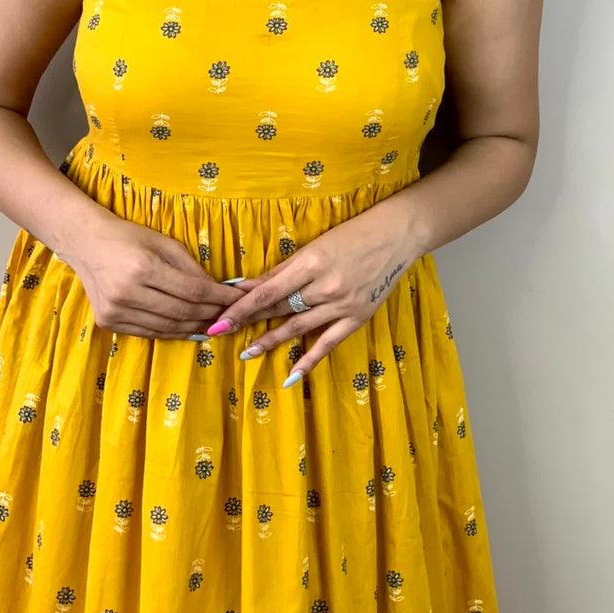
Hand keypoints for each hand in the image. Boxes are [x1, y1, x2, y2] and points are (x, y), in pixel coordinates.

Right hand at [69, 217, 247, 339]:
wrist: (86, 244)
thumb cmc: (129, 238)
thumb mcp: (165, 243)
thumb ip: (192, 268)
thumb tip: (219, 290)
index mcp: (143, 267)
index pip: (192, 290)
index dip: (218, 297)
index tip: (236, 298)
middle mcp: (127, 292)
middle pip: (181, 312)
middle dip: (210, 314)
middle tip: (228, 314)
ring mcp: (116, 311)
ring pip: (167, 327)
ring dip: (194, 327)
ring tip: (212, 324)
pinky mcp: (108, 323)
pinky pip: (149, 333)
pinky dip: (172, 332)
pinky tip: (188, 329)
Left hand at [205, 212, 415, 383]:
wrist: (395, 237)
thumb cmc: (350, 236)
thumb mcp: (313, 247)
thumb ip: (280, 270)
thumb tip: (245, 285)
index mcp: (310, 262)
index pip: (267, 291)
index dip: (240, 308)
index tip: (219, 321)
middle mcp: (324, 286)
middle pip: (279, 309)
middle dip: (249, 322)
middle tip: (222, 335)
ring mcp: (341, 305)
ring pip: (298, 327)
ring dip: (270, 341)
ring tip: (247, 353)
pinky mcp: (357, 318)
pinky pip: (328, 343)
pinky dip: (309, 360)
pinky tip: (290, 376)